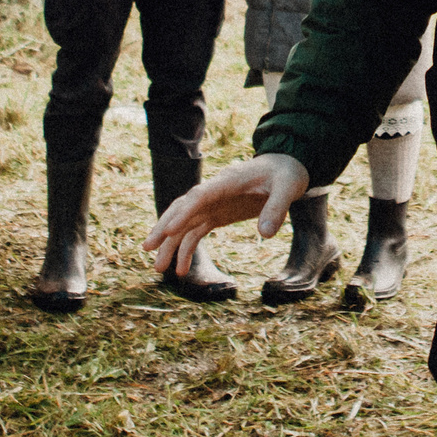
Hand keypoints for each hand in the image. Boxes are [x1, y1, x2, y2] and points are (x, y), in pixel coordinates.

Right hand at [144, 152, 307, 275]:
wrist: (285, 167)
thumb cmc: (285, 174)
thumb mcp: (288, 188)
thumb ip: (277, 208)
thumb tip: (266, 235)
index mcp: (227, 182)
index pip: (199, 197)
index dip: (183, 213)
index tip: (168, 230)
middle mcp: (213, 193)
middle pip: (182, 209)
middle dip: (164, 228)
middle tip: (148, 249)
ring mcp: (213, 204)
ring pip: (184, 224)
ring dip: (170, 245)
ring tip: (159, 269)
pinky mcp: (217, 215)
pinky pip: (196, 232)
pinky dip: (186, 249)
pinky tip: (181, 270)